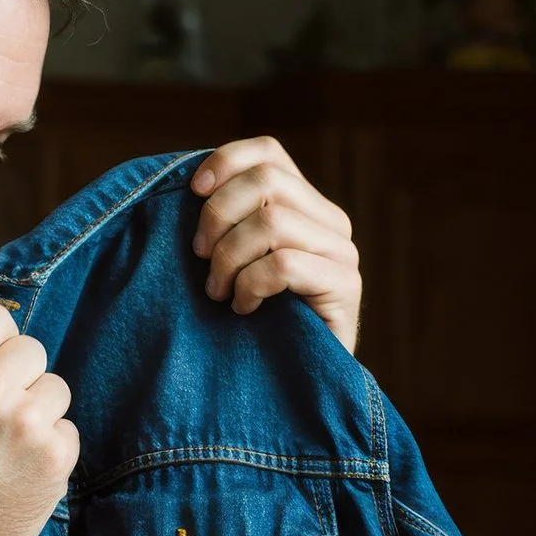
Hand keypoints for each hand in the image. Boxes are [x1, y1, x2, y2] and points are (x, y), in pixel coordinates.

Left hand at [188, 136, 362, 352]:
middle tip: (199, 260)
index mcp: (304, 204)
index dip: (225, 161)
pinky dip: (250, 285)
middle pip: (266, 180)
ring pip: (272, 222)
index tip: (190, 193)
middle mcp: (331, 221)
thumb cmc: (249, 318)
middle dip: (217, 217)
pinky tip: (242, 308)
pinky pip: (284, 265)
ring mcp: (342, 253)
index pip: (268, 152)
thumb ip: (226, 221)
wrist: (290, 383)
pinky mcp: (345, 287)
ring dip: (229, 258)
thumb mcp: (231, 259)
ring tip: (217, 292)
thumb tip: (189, 184)